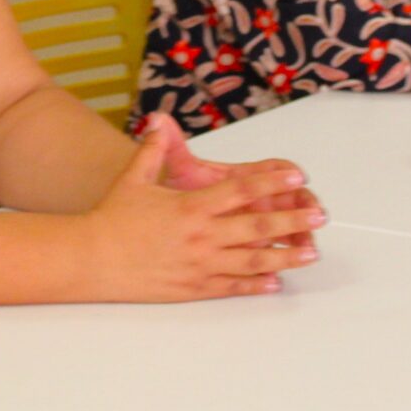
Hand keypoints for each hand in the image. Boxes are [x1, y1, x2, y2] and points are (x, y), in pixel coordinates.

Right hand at [81, 126, 324, 300]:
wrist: (91, 259)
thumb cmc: (112, 219)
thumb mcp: (133, 178)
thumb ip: (153, 150)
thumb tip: (158, 121)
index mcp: (191, 206)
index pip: (241, 190)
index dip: (272, 181)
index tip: (297, 176)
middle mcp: (201, 235)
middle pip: (257, 226)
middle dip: (292, 221)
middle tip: (320, 217)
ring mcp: (199, 264)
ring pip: (252, 260)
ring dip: (285, 256)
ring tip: (310, 253)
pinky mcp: (192, 288)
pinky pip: (231, 287)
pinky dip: (255, 284)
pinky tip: (275, 282)